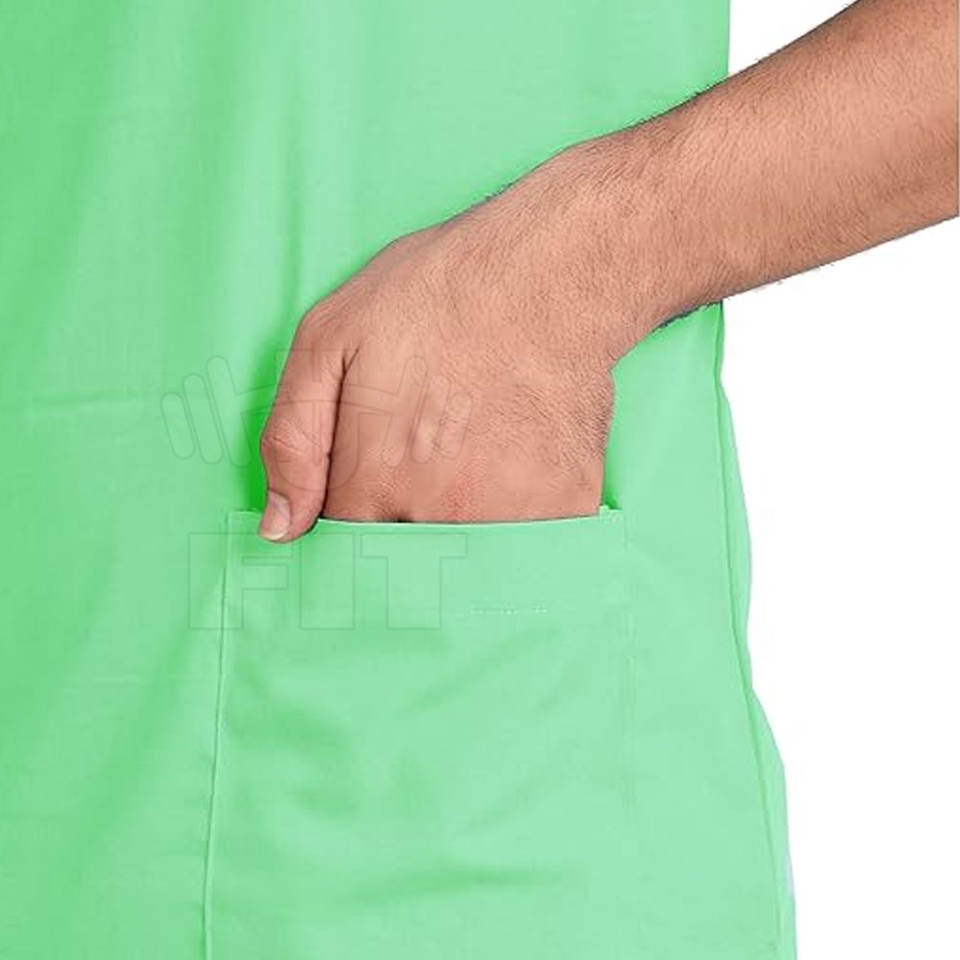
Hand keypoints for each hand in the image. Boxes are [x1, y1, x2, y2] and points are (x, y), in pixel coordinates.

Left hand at [257, 167, 641, 540]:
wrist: (545, 273)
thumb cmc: (433, 297)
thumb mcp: (327, 341)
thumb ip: (291, 441)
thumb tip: (279, 529)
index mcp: (376, 483)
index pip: (348, 548)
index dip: (357, 518)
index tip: (373, 487)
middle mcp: (444, 513)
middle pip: (411, 561)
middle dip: (411, 525)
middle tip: (431, 460)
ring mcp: (514, 515)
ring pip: (474, 558)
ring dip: (468, 523)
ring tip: (476, 454)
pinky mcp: (570, 505)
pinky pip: (538, 539)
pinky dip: (527, 510)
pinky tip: (522, 456)